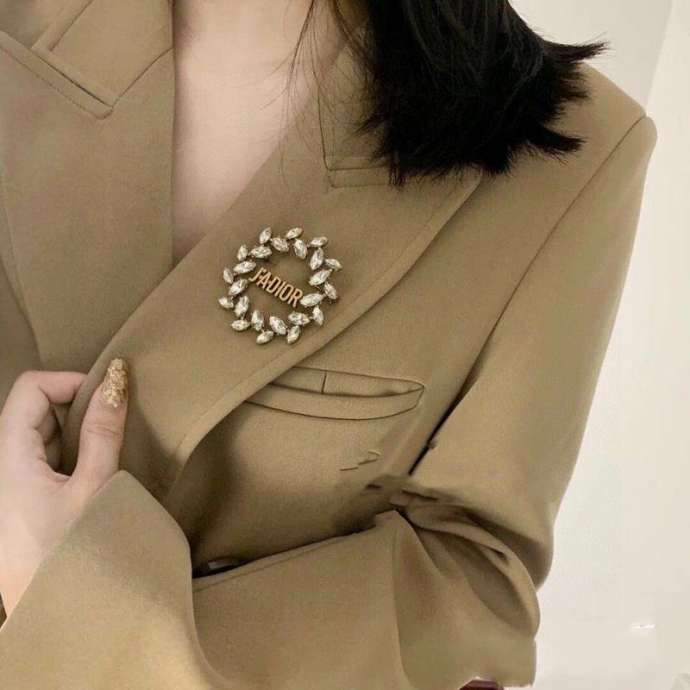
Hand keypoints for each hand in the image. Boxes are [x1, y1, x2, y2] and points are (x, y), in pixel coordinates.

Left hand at [0, 359, 128, 616]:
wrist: (54, 618)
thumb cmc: (72, 554)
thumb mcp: (95, 488)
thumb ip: (103, 431)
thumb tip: (115, 381)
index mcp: (7, 458)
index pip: (31, 388)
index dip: (70, 381)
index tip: (107, 393)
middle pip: (31, 410)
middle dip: (74, 405)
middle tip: (113, 420)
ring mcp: (5, 486)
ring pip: (35, 435)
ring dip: (72, 431)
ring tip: (106, 448)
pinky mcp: (16, 503)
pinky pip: (36, 461)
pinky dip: (65, 454)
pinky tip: (90, 473)